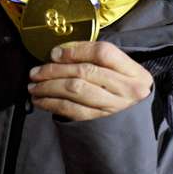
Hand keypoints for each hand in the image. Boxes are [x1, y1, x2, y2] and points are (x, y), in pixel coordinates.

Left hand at [27, 41, 152, 120]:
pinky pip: (71, 110)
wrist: (139, 120)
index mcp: (134, 72)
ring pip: (75, 91)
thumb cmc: (124, 89)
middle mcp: (128, 89)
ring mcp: (115, 108)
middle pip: (84, 72)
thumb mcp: (120, 70)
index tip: (54, 53)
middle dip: (54, 70)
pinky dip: (51, 104)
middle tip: (35, 72)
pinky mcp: (101, 122)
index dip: (75, 51)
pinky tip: (40, 100)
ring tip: (34, 86)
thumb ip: (94, 57)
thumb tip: (59, 53)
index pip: (103, 53)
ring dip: (48, 87)